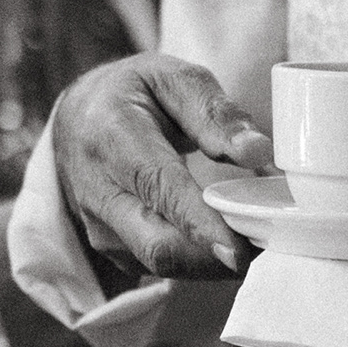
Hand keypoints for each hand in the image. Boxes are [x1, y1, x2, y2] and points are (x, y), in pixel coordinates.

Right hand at [43, 54, 270, 281]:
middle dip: (216, 256)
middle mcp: (98, 190)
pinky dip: (200, 260)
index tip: (239, 249)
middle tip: (269, 247)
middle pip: (158, 244)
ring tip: (256, 241)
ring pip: (163, 263)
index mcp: (111, 136)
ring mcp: (101, 227)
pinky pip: (161, 267)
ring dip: (214, 262)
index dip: (200, 223)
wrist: (78, 119)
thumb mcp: (173, 79)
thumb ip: (216, 114)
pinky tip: (225, 241)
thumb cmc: (134, 94)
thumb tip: (258, 152)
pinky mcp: (112, 249)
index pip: (159, 188)